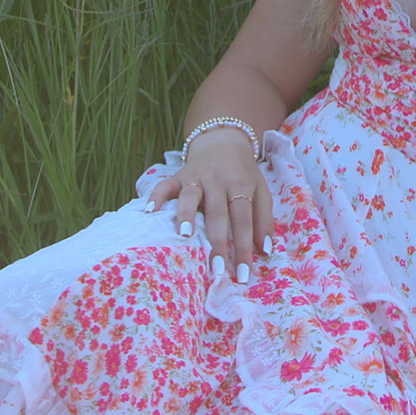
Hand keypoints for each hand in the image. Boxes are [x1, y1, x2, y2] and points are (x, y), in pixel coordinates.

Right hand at [146, 128, 272, 282]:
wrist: (224, 140)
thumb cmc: (243, 173)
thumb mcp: (261, 191)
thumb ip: (264, 220)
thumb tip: (266, 250)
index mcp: (240, 185)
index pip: (244, 219)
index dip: (244, 247)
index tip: (242, 275)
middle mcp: (218, 180)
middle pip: (217, 212)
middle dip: (217, 241)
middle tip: (216, 269)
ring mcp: (196, 176)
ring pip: (190, 196)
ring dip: (186, 215)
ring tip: (183, 236)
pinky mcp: (177, 175)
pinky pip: (164, 185)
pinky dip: (155, 197)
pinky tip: (149, 211)